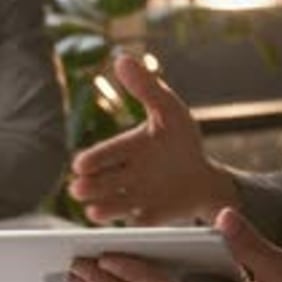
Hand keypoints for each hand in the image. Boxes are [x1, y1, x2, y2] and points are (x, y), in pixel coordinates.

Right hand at [69, 55, 236, 224]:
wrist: (203, 178)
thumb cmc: (181, 141)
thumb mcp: (169, 110)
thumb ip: (146, 87)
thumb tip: (121, 58)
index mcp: (126, 149)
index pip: (104, 154)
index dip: (92, 160)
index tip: (80, 164)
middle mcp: (124, 175)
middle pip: (102, 182)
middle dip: (89, 186)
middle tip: (78, 188)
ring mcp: (135, 198)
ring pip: (114, 204)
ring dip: (103, 208)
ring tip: (94, 211)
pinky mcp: (149, 217)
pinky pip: (139, 222)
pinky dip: (133, 223)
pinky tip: (129, 223)